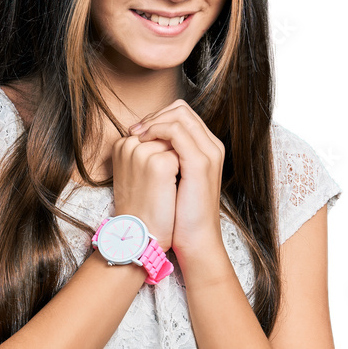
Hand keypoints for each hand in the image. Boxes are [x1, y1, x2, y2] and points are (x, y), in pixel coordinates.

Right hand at [111, 133, 179, 251]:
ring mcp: (143, 153)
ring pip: (176, 141)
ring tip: (168, 185)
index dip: (165, 147)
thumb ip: (145, 149)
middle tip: (165, 181)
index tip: (163, 171)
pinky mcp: (159, 164)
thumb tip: (166, 133)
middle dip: (174, 151)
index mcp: (121, 145)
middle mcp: (129, 144)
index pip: (154, 129)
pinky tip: (174, 189)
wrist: (145, 235)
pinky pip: (182, 155)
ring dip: (180, 159)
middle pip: (167, 132)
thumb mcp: (137, 171)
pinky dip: (185, 170)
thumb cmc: (142, 205)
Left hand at [128, 99, 226, 263]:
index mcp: (207, 149)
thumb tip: (145, 144)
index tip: (138, 131)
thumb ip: (167, 159)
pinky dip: (156, 131)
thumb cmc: (180, 213)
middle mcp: (211, 146)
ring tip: (136, 135)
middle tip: (135, 131)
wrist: (194, 238)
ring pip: (180, 115)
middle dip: (155, 115)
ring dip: (153, 121)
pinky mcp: (199, 162)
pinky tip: (142, 142)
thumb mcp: (174, 180)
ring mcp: (208, 152)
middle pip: (182, 110)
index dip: (158, 117)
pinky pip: (176, 131)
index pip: (182, 115)